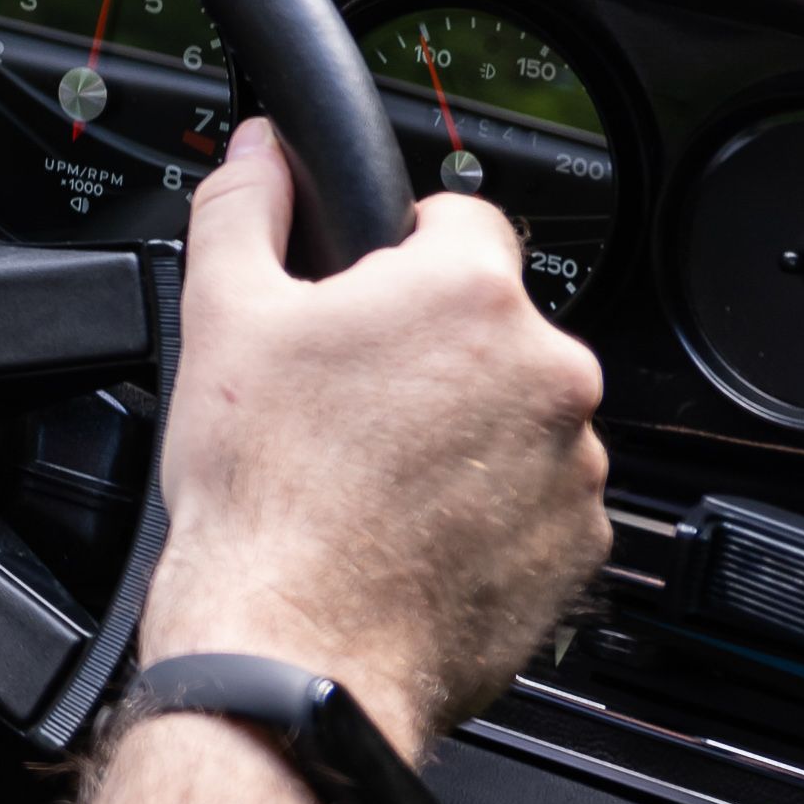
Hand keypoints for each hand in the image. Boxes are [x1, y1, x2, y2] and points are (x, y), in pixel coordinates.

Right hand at [142, 119, 608, 745]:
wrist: (296, 650)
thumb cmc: (265, 496)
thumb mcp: (224, 318)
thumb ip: (244, 208)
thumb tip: (258, 153)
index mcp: (470, 295)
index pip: (461, 220)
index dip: (398, 254)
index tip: (362, 302)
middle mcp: (548, 373)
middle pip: (492, 327)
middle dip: (429, 354)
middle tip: (349, 405)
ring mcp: (575, 468)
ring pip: (518, 417)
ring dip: (464, 433)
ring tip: (375, 479)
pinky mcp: (579, 551)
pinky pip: (538, 504)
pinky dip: (489, 513)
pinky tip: (412, 533)